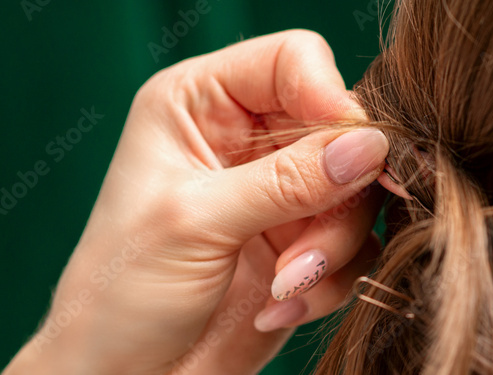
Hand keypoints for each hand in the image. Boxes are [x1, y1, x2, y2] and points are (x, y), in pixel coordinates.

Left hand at [5, 30, 388, 374]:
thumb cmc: (122, 291)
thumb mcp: (196, 222)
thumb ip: (287, 180)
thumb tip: (370, 145)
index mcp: (199, 103)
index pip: (291, 60)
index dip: (328, 97)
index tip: (348, 153)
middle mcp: (243, 139)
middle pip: (337, 129)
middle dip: (332, 197)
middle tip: (301, 254)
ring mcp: (275, 193)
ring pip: (356, 192)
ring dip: (330, 247)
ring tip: (285, 287)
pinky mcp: (299, 244)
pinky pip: (355, 245)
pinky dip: (330, 280)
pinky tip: (281, 306)